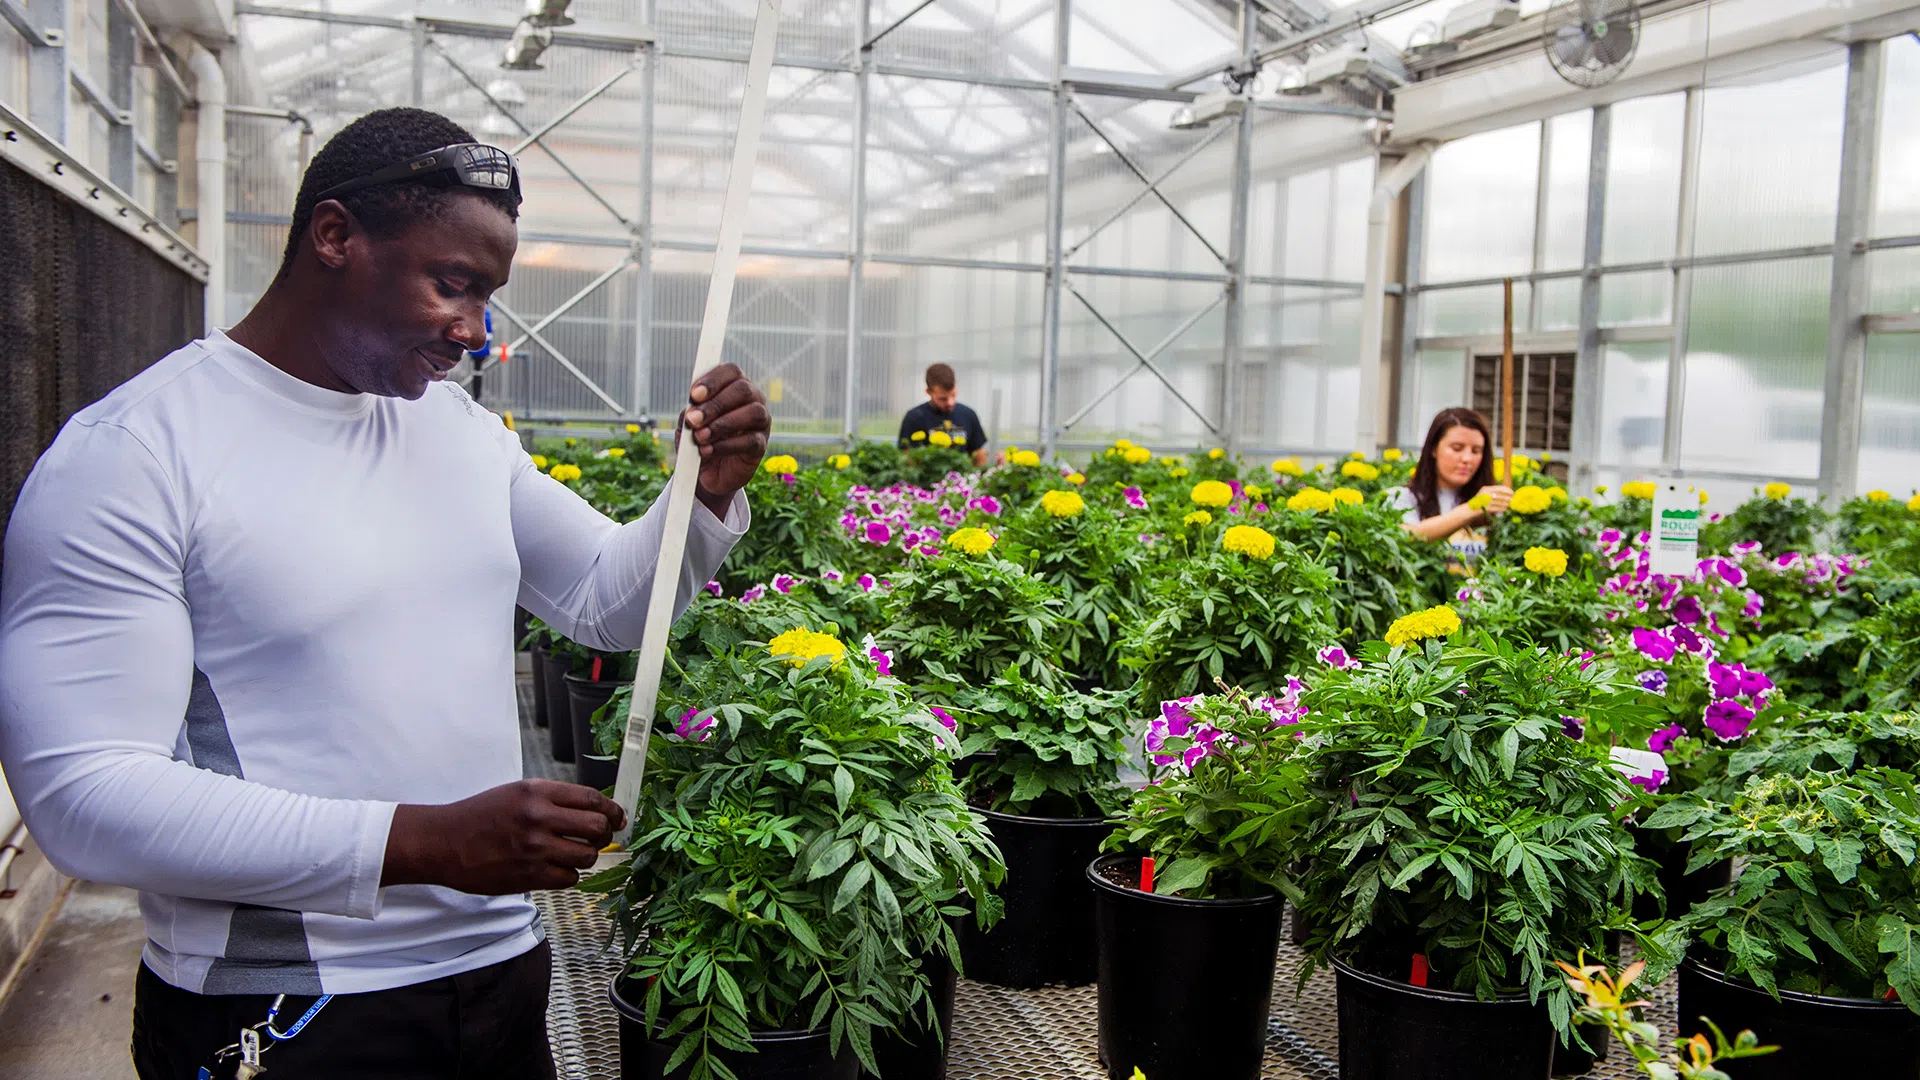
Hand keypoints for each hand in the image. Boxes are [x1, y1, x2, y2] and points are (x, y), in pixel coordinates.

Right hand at [382, 779, 625, 893]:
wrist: (443, 842)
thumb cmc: (481, 816)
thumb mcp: (518, 793)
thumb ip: (554, 799)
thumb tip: (596, 810)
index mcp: (537, 791)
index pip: (591, 799)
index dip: (612, 810)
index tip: (619, 818)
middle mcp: (539, 817)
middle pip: (597, 828)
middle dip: (604, 834)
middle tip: (600, 838)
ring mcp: (534, 848)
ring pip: (587, 856)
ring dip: (585, 857)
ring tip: (572, 854)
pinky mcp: (529, 876)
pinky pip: (569, 879)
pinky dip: (568, 876)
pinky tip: (556, 869)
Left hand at [678, 364, 768, 517]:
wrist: (705, 472)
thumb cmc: (698, 441)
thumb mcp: (688, 425)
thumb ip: (690, 414)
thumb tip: (693, 410)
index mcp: (733, 386)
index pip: (731, 371)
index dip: (713, 381)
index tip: (693, 395)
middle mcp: (752, 399)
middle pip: (743, 389)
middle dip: (715, 405)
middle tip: (694, 420)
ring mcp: (761, 422)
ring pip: (753, 412)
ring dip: (723, 424)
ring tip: (700, 437)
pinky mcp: (760, 445)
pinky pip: (750, 440)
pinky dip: (726, 445)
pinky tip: (708, 450)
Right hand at [1479, 484, 1513, 516]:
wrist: (1469, 510)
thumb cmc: (1481, 503)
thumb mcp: (1486, 495)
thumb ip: (1495, 493)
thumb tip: (1509, 495)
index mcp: (1486, 489)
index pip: (1500, 488)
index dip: (1508, 491)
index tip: (1513, 493)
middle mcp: (1485, 494)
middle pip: (1500, 495)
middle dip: (1508, 498)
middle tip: (1513, 500)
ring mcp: (1485, 501)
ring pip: (1499, 502)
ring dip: (1506, 504)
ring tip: (1509, 505)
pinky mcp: (1485, 508)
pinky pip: (1496, 508)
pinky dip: (1502, 509)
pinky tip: (1505, 509)